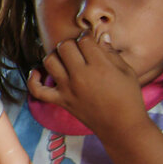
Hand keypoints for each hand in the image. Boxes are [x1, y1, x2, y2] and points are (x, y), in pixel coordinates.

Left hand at [28, 33, 145, 134]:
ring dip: (55, 56)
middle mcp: (80, 76)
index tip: (90, 41)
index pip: (84, 40)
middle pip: (65, 46)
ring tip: (65, 59)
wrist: (122, 126)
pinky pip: (38, 90)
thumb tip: (101, 36)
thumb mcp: (126, 71)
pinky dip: (33, 80)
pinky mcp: (61, 101)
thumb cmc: (129, 98)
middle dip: (72, 44)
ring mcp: (68, 89)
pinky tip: (38, 72)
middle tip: (79, 50)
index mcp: (100, 66)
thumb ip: (111, 52)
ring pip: (50, 61)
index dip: (87, 37)